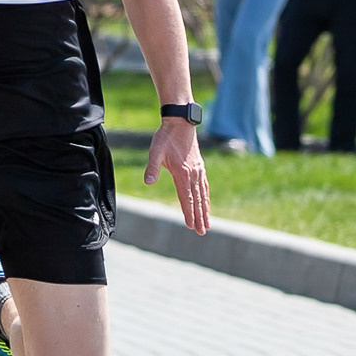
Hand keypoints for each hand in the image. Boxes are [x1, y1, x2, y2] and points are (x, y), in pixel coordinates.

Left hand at [145, 116, 211, 234]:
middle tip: (202, 232)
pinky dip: (206, 197)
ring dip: (205, 210)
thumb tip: (148, 182)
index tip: (192, 226)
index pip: (186, 198)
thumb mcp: (155, 152)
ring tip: (207, 223)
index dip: (189, 213)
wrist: (180, 123)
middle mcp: (193, 174)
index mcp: (182, 173)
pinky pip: (204, 186)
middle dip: (199, 217)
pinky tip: (206, 203)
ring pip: (203, 194)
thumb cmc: (165, 138)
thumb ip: (152, 168)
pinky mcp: (200, 167)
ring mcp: (198, 170)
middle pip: (197, 200)